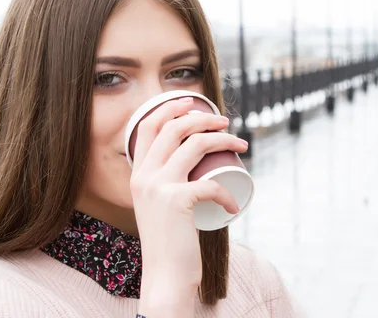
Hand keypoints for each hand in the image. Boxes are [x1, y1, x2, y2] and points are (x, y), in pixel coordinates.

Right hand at [131, 97, 247, 316]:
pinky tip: (233, 203)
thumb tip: (193, 168)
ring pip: (194, 145)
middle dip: (203, 118)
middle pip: (173, 128)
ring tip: (240, 145)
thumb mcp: (157, 205)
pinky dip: (227, 192)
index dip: (169, 107)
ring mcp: (159, 187)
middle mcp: (144, 176)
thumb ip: (164, 186)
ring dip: (222, 139)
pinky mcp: (177, 201)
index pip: (147, 126)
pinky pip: (210, 184)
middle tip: (225, 122)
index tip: (191, 102)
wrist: (164, 274)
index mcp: (137, 173)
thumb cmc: (169, 240)